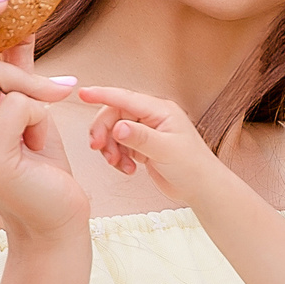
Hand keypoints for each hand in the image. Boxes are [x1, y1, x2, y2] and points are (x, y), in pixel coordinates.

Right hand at [75, 85, 226, 204]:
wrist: (202, 189)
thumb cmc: (192, 167)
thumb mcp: (165, 150)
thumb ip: (140, 138)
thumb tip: (117, 127)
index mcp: (160, 110)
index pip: (125, 98)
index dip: (102, 95)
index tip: (82, 94)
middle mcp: (152, 117)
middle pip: (115, 115)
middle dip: (103, 131)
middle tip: (97, 148)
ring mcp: (147, 132)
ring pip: (114, 132)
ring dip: (110, 148)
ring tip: (118, 165)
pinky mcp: (143, 147)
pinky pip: (119, 146)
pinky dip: (118, 157)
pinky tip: (128, 170)